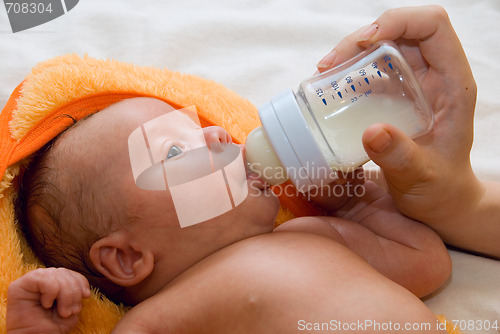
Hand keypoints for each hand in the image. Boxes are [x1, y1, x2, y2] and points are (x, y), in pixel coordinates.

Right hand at [7, 268, 90, 333]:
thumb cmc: (53, 325)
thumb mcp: (72, 305)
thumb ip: (76, 290)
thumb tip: (80, 284)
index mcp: (53, 281)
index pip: (69, 272)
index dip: (80, 281)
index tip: (86, 296)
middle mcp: (41, 279)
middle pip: (63, 272)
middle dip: (73, 292)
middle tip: (71, 311)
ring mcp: (29, 281)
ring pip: (55, 274)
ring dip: (65, 294)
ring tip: (63, 311)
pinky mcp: (18, 286)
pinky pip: (42, 278)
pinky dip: (51, 292)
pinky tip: (46, 304)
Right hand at [316, 6, 481, 229]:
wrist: (439, 201)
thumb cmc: (440, 189)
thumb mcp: (422, 176)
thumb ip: (400, 157)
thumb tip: (371, 132)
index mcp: (452, 83)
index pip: (432, 26)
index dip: (398, 22)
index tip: (365, 44)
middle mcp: (433, 75)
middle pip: (398, 31)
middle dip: (360, 38)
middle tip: (328, 65)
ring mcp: (413, 84)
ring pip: (381, 47)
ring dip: (349, 53)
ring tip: (323, 73)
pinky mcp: (395, 96)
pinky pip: (370, 71)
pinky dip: (347, 73)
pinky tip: (330, 89)